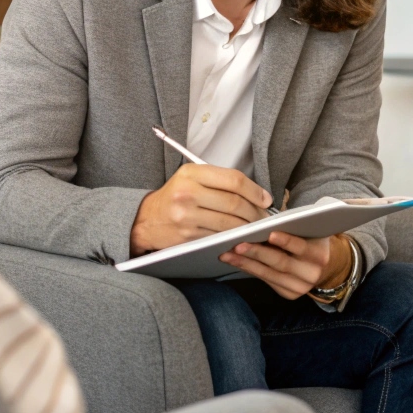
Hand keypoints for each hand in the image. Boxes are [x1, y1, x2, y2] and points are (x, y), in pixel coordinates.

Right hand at [130, 164, 272, 255]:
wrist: (146, 219)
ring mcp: (187, 216)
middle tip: (264, 217)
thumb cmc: (174, 196)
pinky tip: (240, 237)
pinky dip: (234, 238)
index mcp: (192, 173)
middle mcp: (188, 192)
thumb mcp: (190, 177)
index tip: (265, 199)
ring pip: (230, 223)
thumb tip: (255, 193)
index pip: (233, 179)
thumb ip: (218, 180)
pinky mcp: (188, 236)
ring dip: (248, 228)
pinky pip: (219, 237)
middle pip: (234, 202)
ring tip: (256, 228)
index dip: (255, 190)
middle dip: (255, 212)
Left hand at [219, 232, 352, 299]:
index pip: (302, 247)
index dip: (286, 241)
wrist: (325, 265)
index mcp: (320, 254)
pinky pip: (266, 280)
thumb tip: (263, 221)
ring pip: (269, 274)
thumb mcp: (309, 230)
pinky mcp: (289, 294)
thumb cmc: (310, 238)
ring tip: (227, 254)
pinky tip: (235, 261)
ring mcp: (300, 287)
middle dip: (257, 253)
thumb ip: (294, 227)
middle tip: (237, 244)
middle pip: (281, 263)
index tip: (270, 233)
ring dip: (246, 263)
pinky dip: (249, 269)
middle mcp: (311, 274)